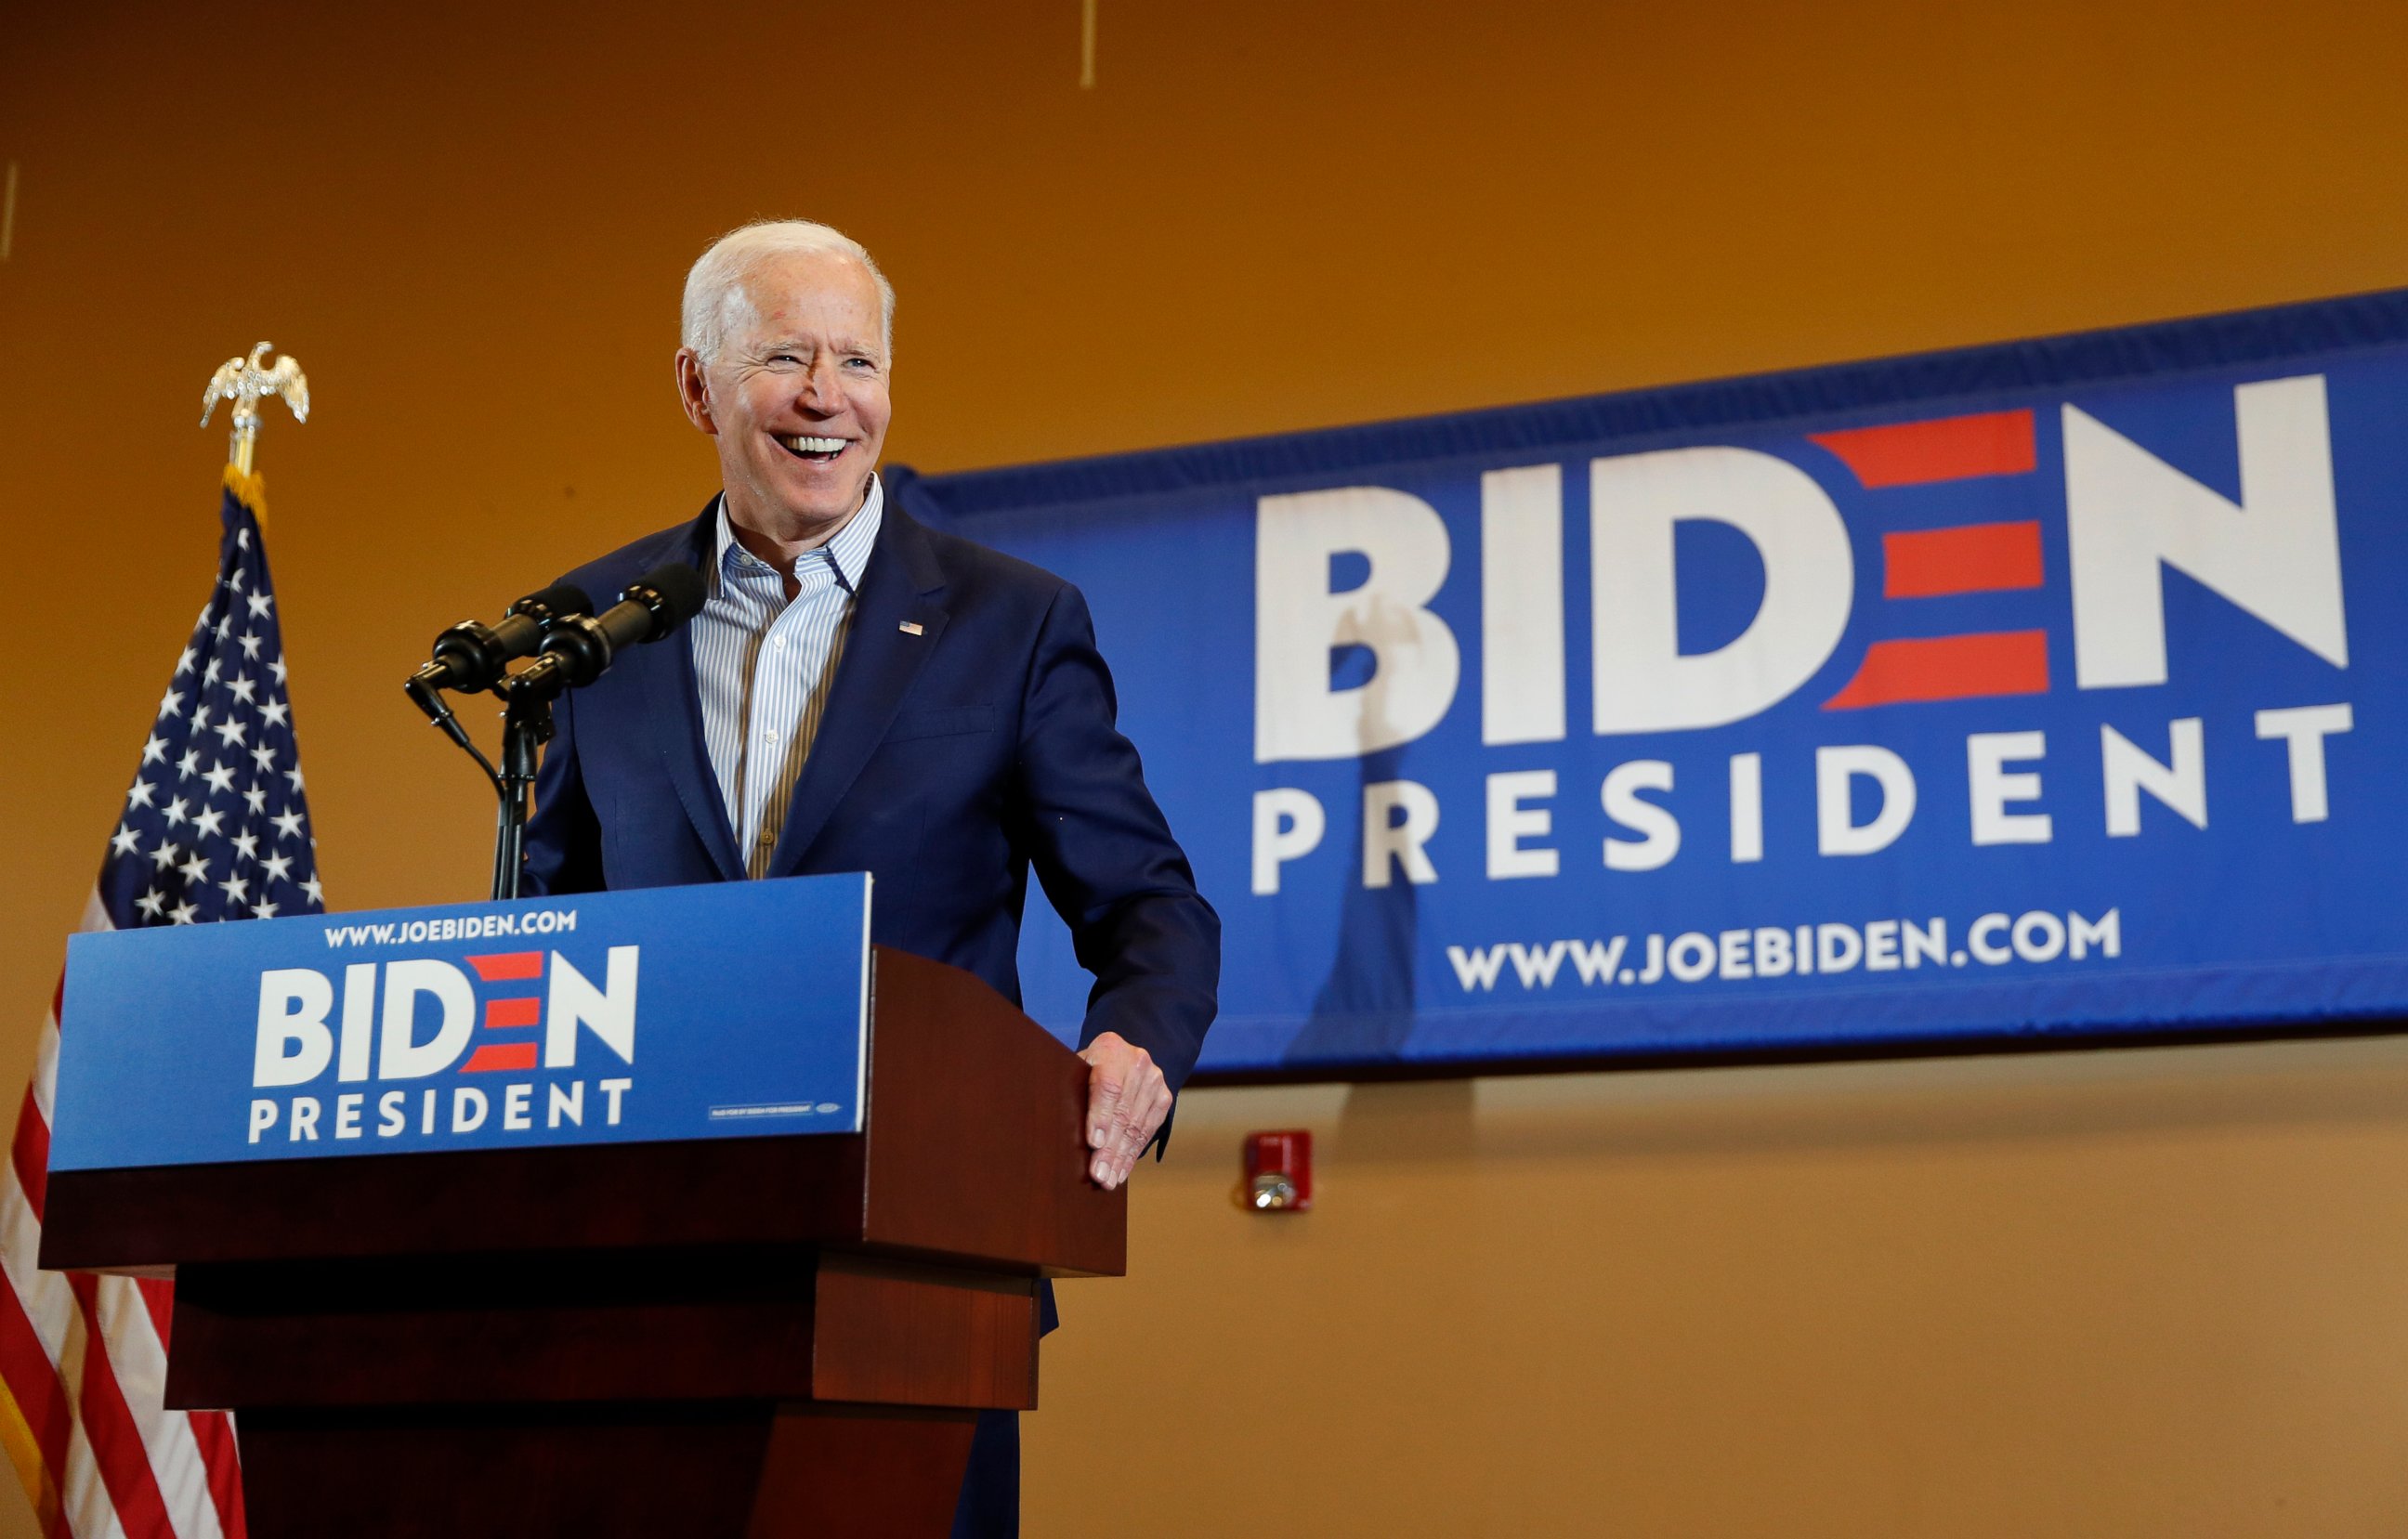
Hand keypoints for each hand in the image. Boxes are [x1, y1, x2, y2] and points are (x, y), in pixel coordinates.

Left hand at [1078, 1031, 1169, 1189]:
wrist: (1120, 1057)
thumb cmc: (1086, 1068)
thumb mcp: (1074, 1068)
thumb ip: (1068, 1088)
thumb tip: (1054, 1122)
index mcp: (1110, 1049)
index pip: (1108, 1086)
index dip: (1101, 1116)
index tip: (1093, 1143)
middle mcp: (1137, 1062)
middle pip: (1123, 1112)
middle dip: (1110, 1149)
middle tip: (1098, 1175)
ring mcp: (1154, 1080)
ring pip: (1136, 1126)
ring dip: (1121, 1157)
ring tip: (1108, 1180)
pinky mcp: (1163, 1097)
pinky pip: (1148, 1131)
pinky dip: (1133, 1154)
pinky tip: (1122, 1170)